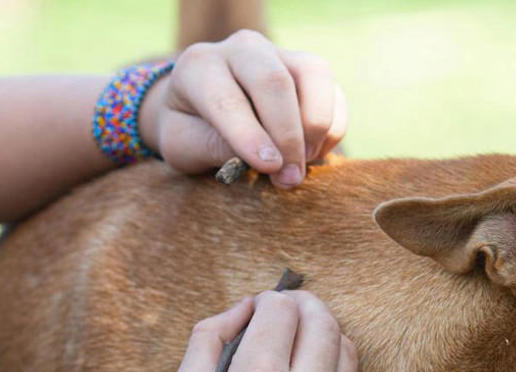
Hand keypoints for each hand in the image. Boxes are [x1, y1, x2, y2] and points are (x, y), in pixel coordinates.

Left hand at [138, 30, 348, 188]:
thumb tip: (265, 157)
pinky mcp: (307, 68)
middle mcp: (240, 48)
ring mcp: (278, 53)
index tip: (268, 167)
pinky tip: (311, 154)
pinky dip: (332, 127)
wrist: (202, 112)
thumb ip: (212, 148)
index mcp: (198, 66)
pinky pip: (333, 91)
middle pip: (274, 81)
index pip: (226, 98)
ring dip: (315, 126)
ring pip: (313, 75)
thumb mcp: (183, 146)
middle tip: (288, 178)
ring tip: (300, 165)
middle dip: (287, 135)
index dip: (249, 134)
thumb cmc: (188, 131)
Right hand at [166, 291, 359, 371]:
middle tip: (278, 313)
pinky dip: (334, 359)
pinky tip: (309, 368)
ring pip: (343, 342)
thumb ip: (211, 334)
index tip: (255, 310)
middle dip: (299, 306)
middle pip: (320, 317)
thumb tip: (246, 307)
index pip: (281, 308)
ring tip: (295, 339)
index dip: (266, 300)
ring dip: (320, 329)